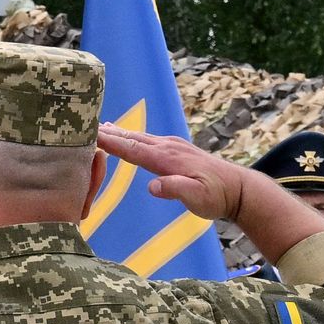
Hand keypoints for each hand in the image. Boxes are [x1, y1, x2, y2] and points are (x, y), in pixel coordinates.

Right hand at [95, 123, 323, 263]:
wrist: (238, 188)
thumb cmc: (216, 197)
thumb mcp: (198, 198)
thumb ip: (176, 190)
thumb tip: (153, 186)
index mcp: (167, 158)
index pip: (133, 149)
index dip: (110, 142)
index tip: (90, 134)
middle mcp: (168, 147)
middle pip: (133, 138)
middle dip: (109, 132)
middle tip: (86, 124)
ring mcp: (173, 147)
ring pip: (140, 137)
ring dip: (120, 132)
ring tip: (102, 126)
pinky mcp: (178, 150)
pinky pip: (149, 140)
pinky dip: (134, 137)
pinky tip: (131, 137)